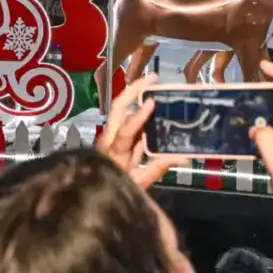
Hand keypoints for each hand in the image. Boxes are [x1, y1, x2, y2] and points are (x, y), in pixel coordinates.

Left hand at [95, 74, 185, 189]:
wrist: (89, 195)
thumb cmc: (114, 189)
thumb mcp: (138, 183)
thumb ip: (159, 167)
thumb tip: (183, 157)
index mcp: (114, 152)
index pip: (126, 130)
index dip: (139, 116)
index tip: (152, 101)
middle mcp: (109, 137)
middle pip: (118, 107)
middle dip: (134, 89)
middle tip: (154, 78)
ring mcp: (109, 135)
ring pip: (120, 109)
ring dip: (135, 94)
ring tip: (153, 83)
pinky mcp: (113, 136)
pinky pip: (125, 117)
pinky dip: (137, 106)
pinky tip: (151, 101)